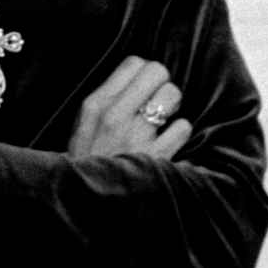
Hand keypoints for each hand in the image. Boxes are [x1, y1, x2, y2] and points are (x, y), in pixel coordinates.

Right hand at [67, 56, 191, 159]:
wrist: (85, 205)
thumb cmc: (89, 163)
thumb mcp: (84, 126)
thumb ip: (107, 99)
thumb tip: (140, 72)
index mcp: (94, 105)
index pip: (133, 62)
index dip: (144, 73)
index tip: (143, 88)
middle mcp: (114, 117)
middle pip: (157, 71)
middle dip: (162, 84)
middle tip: (157, 102)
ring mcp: (135, 138)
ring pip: (173, 94)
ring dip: (173, 107)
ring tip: (163, 121)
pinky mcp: (156, 159)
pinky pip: (183, 127)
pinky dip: (179, 134)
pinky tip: (168, 143)